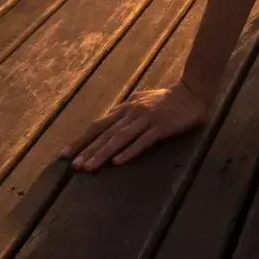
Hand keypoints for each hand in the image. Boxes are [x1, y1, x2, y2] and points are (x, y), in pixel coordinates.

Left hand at [66, 84, 209, 170]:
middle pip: (105, 133)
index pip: (98, 125)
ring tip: (88, 167)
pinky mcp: (161, 127)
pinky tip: (118, 162)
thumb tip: (108, 125)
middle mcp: (132, 112)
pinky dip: (129, 151)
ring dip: (101, 153)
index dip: (81, 139)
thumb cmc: (167, 99)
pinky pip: (142, 141)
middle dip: (87, 150)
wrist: (192, 92)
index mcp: (125, 107)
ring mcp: (146, 119)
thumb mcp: (141, 101)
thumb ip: (126, 113)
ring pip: (119, 138)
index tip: (65, 154)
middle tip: (73, 166)